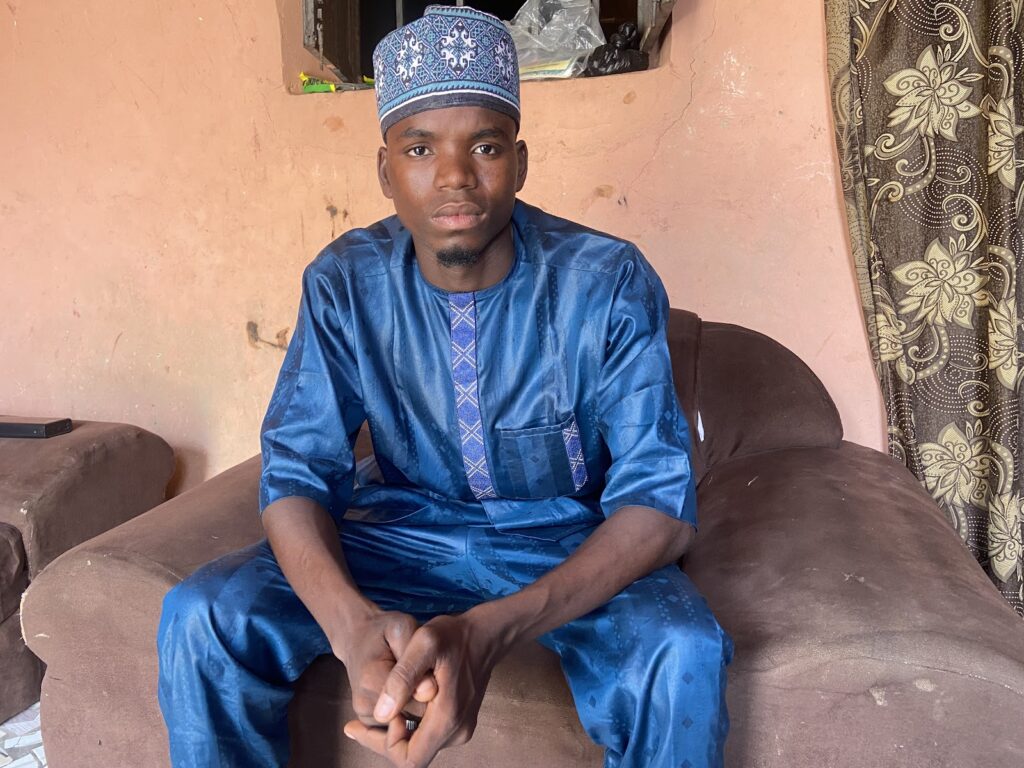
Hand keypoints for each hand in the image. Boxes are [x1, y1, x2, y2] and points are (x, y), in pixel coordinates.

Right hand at [330, 608, 437, 725]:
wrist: (357, 637)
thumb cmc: (384, 630)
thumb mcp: (402, 629)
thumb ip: (415, 658)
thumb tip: (430, 692)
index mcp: (373, 680)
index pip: (419, 703)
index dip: (435, 690)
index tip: (435, 670)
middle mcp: (366, 704)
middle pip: (415, 718)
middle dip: (428, 700)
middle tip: (428, 674)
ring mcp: (367, 716)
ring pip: (410, 725)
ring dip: (420, 706)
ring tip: (417, 679)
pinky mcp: (370, 721)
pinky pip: (401, 725)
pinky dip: (410, 711)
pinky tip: (411, 690)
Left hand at [343, 612, 508, 766]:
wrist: (485, 634)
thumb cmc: (454, 636)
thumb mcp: (424, 643)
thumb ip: (401, 678)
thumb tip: (380, 713)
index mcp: (448, 718)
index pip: (410, 759)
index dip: (384, 745)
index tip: (373, 718)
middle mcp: (457, 731)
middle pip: (412, 756)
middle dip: (382, 742)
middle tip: (354, 725)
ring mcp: (460, 729)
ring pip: (418, 748)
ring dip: (393, 735)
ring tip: (371, 715)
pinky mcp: (458, 723)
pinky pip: (426, 737)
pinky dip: (406, 728)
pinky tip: (391, 709)